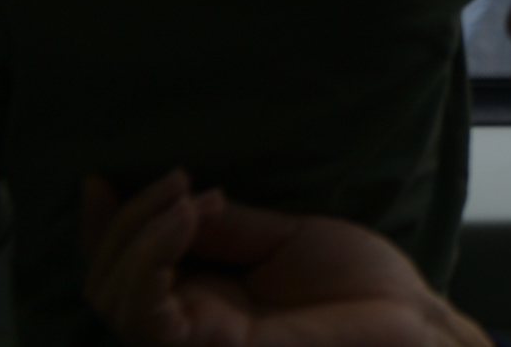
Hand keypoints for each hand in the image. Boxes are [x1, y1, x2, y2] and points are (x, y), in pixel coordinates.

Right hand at [80, 170, 492, 346]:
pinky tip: (185, 219)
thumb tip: (178, 200)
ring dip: (138, 236)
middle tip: (176, 181)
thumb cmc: (360, 286)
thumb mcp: (285, 239)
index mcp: (206, 301)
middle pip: (109, 286)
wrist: (411, 322)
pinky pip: (152, 321)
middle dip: (124, 224)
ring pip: (117, 302)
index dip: (105, 228)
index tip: (99, 179)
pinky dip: (153, 261)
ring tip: (185, 197)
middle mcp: (192, 327)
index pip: (127, 272)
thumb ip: (228, 226)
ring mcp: (200, 343)